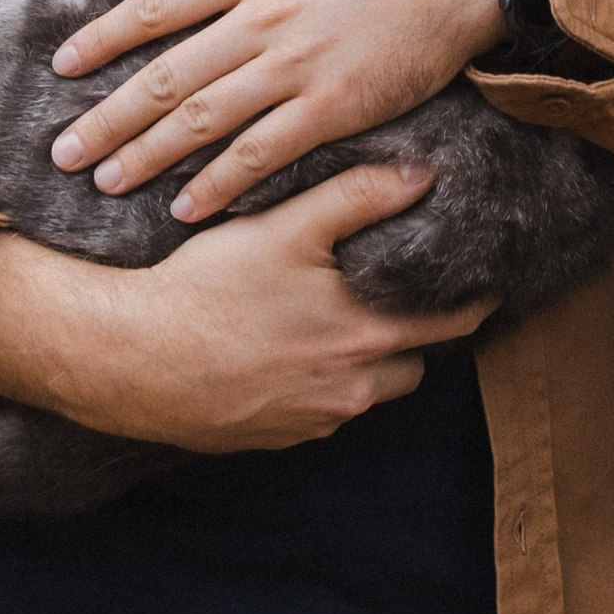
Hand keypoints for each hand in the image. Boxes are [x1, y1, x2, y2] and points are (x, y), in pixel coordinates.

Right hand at [0, 166, 488, 450]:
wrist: (129, 360)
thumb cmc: (209, 288)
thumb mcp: (287, 227)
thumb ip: (361, 198)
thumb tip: (427, 174)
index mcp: (367, 338)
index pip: (455, 323)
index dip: (474, 296)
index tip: (483, 274)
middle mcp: (351, 390)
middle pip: (415, 362)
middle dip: (418, 331)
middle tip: (405, 290)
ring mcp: (312, 421)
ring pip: (367, 389)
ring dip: (366, 360)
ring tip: (338, 315)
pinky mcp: (273, 438)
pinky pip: (320, 409)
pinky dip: (318, 382)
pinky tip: (286, 346)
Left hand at [49, 0, 514, 218]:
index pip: (158, 6)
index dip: (103, 38)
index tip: (64, 64)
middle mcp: (263, 16)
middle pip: (165, 75)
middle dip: (108, 118)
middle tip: (63, 152)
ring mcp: (296, 64)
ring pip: (201, 121)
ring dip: (146, 156)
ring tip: (104, 182)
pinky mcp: (335, 106)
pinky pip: (262, 154)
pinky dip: (218, 185)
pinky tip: (185, 208)